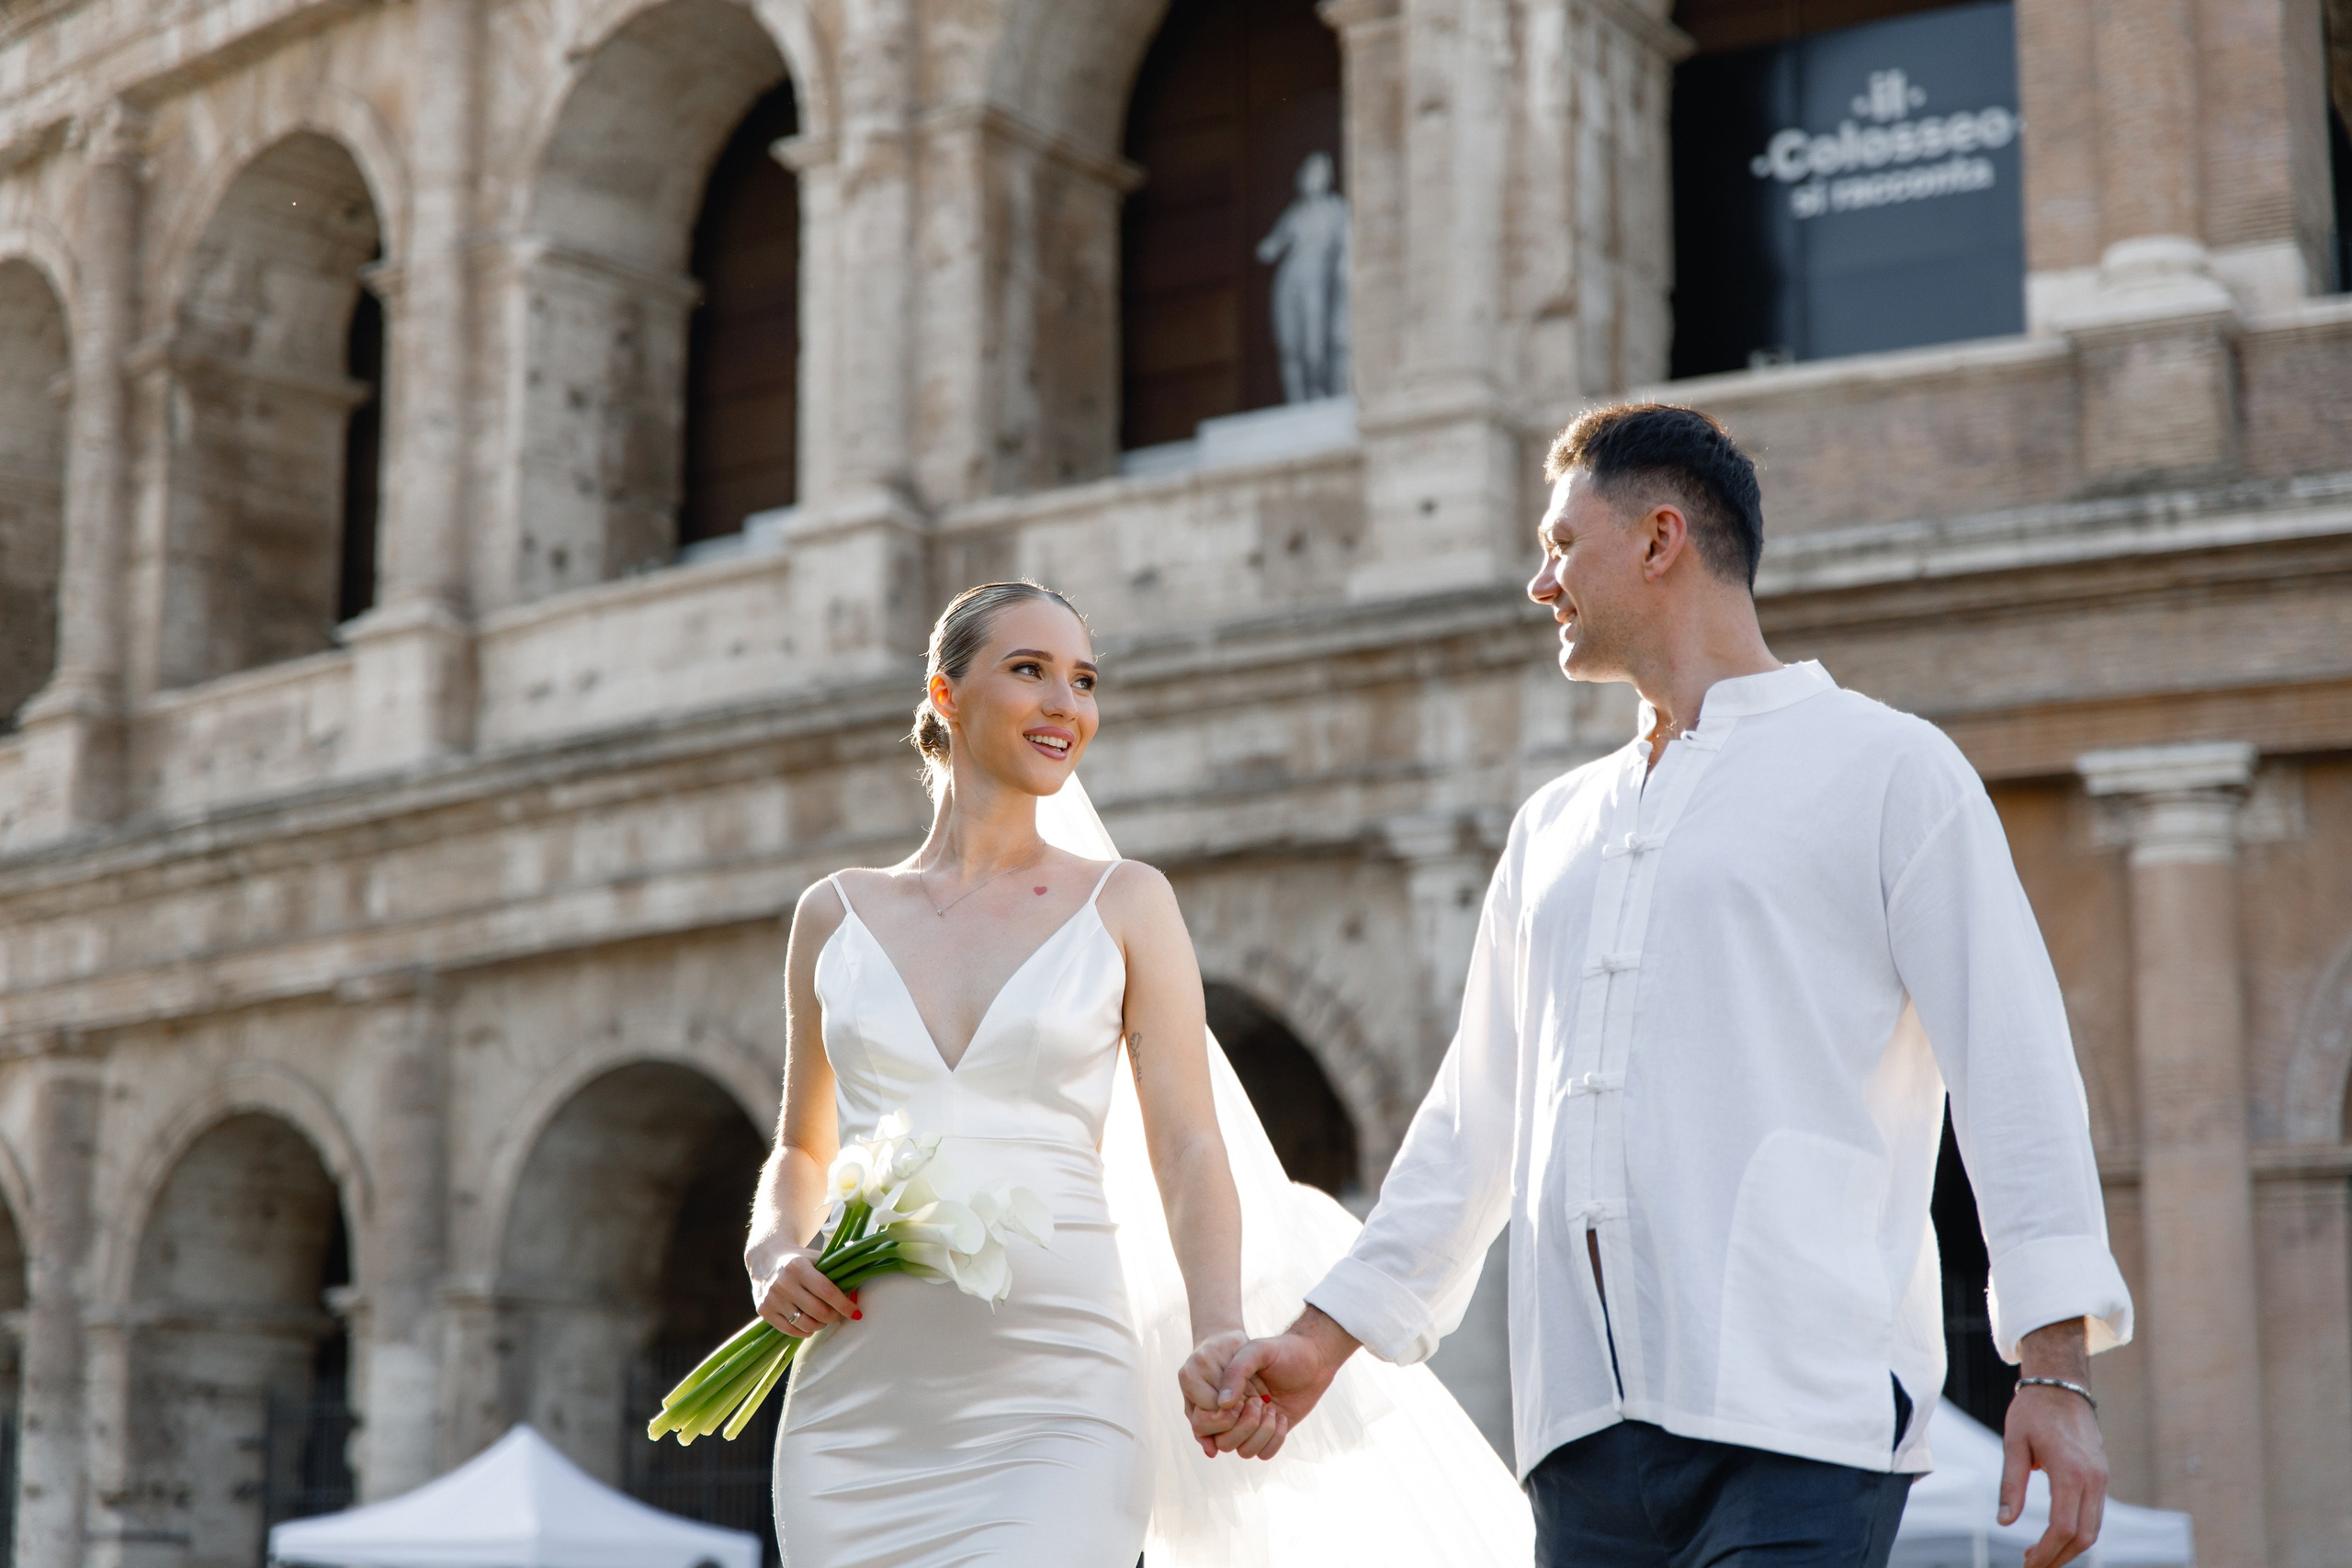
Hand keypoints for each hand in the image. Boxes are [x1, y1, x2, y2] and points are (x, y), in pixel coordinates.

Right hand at [751, 1245, 859, 1337]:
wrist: (766, 1259)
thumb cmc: (798, 1260)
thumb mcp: (816, 1258)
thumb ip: (836, 1273)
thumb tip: (855, 1295)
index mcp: (798, 1267)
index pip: (827, 1291)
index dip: (844, 1304)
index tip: (856, 1312)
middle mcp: (783, 1283)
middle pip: (817, 1311)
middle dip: (833, 1316)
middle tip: (838, 1315)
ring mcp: (772, 1298)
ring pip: (804, 1324)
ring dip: (820, 1325)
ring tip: (823, 1319)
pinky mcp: (764, 1310)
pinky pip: (789, 1330)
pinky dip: (804, 1332)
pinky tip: (810, 1326)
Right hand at [1177, 1330, 1285, 1458]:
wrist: (1310, 1357)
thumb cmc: (1279, 1350)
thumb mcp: (1255, 1350)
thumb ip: (1236, 1372)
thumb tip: (1223, 1405)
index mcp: (1216, 1391)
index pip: (1202, 1421)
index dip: (1223, 1415)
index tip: (1243, 1398)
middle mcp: (1229, 1411)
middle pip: (1222, 1442)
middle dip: (1244, 1425)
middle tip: (1259, 1401)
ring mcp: (1247, 1424)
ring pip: (1242, 1451)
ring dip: (1261, 1432)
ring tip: (1271, 1408)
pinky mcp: (1266, 1434)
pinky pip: (1263, 1454)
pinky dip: (1275, 1440)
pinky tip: (1282, 1417)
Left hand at [2002, 1321, 2106, 1567]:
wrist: (2062, 1384)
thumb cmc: (2032, 1410)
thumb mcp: (2014, 1443)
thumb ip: (2011, 1484)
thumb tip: (2005, 1522)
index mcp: (2070, 1472)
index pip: (2063, 1527)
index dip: (2045, 1551)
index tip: (2026, 1563)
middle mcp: (2093, 1478)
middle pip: (2084, 1536)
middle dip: (2059, 1558)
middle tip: (2032, 1567)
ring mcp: (2102, 1478)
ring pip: (2093, 1529)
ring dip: (2070, 1549)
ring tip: (2041, 1557)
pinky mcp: (2102, 1475)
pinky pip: (2095, 1514)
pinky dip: (2078, 1531)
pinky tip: (2055, 1536)